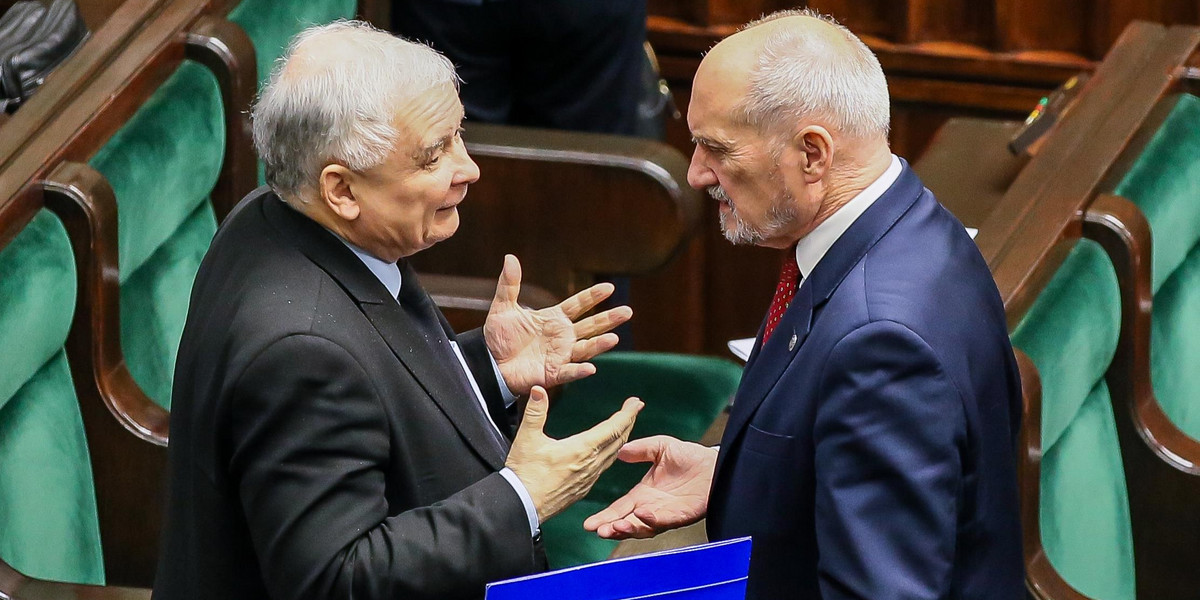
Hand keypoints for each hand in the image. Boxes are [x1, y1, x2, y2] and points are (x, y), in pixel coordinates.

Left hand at [485, 255, 632, 394]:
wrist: (489, 363)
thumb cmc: (498, 337)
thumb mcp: (502, 307)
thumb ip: (509, 284)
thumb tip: (510, 257)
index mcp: (554, 318)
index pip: (578, 304)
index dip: (593, 296)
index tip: (609, 287)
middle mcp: (562, 336)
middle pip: (590, 326)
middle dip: (609, 319)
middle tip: (627, 311)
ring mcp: (560, 355)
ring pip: (585, 348)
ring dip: (599, 344)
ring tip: (613, 338)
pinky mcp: (553, 373)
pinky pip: (569, 372)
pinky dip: (579, 370)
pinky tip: (591, 368)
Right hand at [506, 387, 642, 521]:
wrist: (522, 506)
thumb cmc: (525, 474)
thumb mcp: (527, 438)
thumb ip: (536, 411)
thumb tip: (539, 390)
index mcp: (582, 449)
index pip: (613, 428)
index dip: (627, 414)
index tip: (636, 403)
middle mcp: (590, 464)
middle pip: (619, 440)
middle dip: (629, 422)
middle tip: (635, 410)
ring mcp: (588, 478)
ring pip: (613, 455)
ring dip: (622, 438)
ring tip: (624, 427)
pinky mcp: (583, 489)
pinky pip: (603, 468)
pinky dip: (611, 454)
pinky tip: (607, 453)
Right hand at [582, 436, 716, 538]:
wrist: (714, 463)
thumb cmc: (689, 456)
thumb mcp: (660, 447)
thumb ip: (641, 449)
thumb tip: (620, 451)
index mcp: (643, 495)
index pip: (619, 509)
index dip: (604, 517)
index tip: (589, 524)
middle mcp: (651, 508)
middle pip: (627, 523)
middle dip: (612, 528)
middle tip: (599, 530)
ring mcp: (665, 514)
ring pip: (643, 528)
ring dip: (629, 529)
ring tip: (615, 526)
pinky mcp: (681, 516)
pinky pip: (664, 522)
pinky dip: (652, 521)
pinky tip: (642, 514)